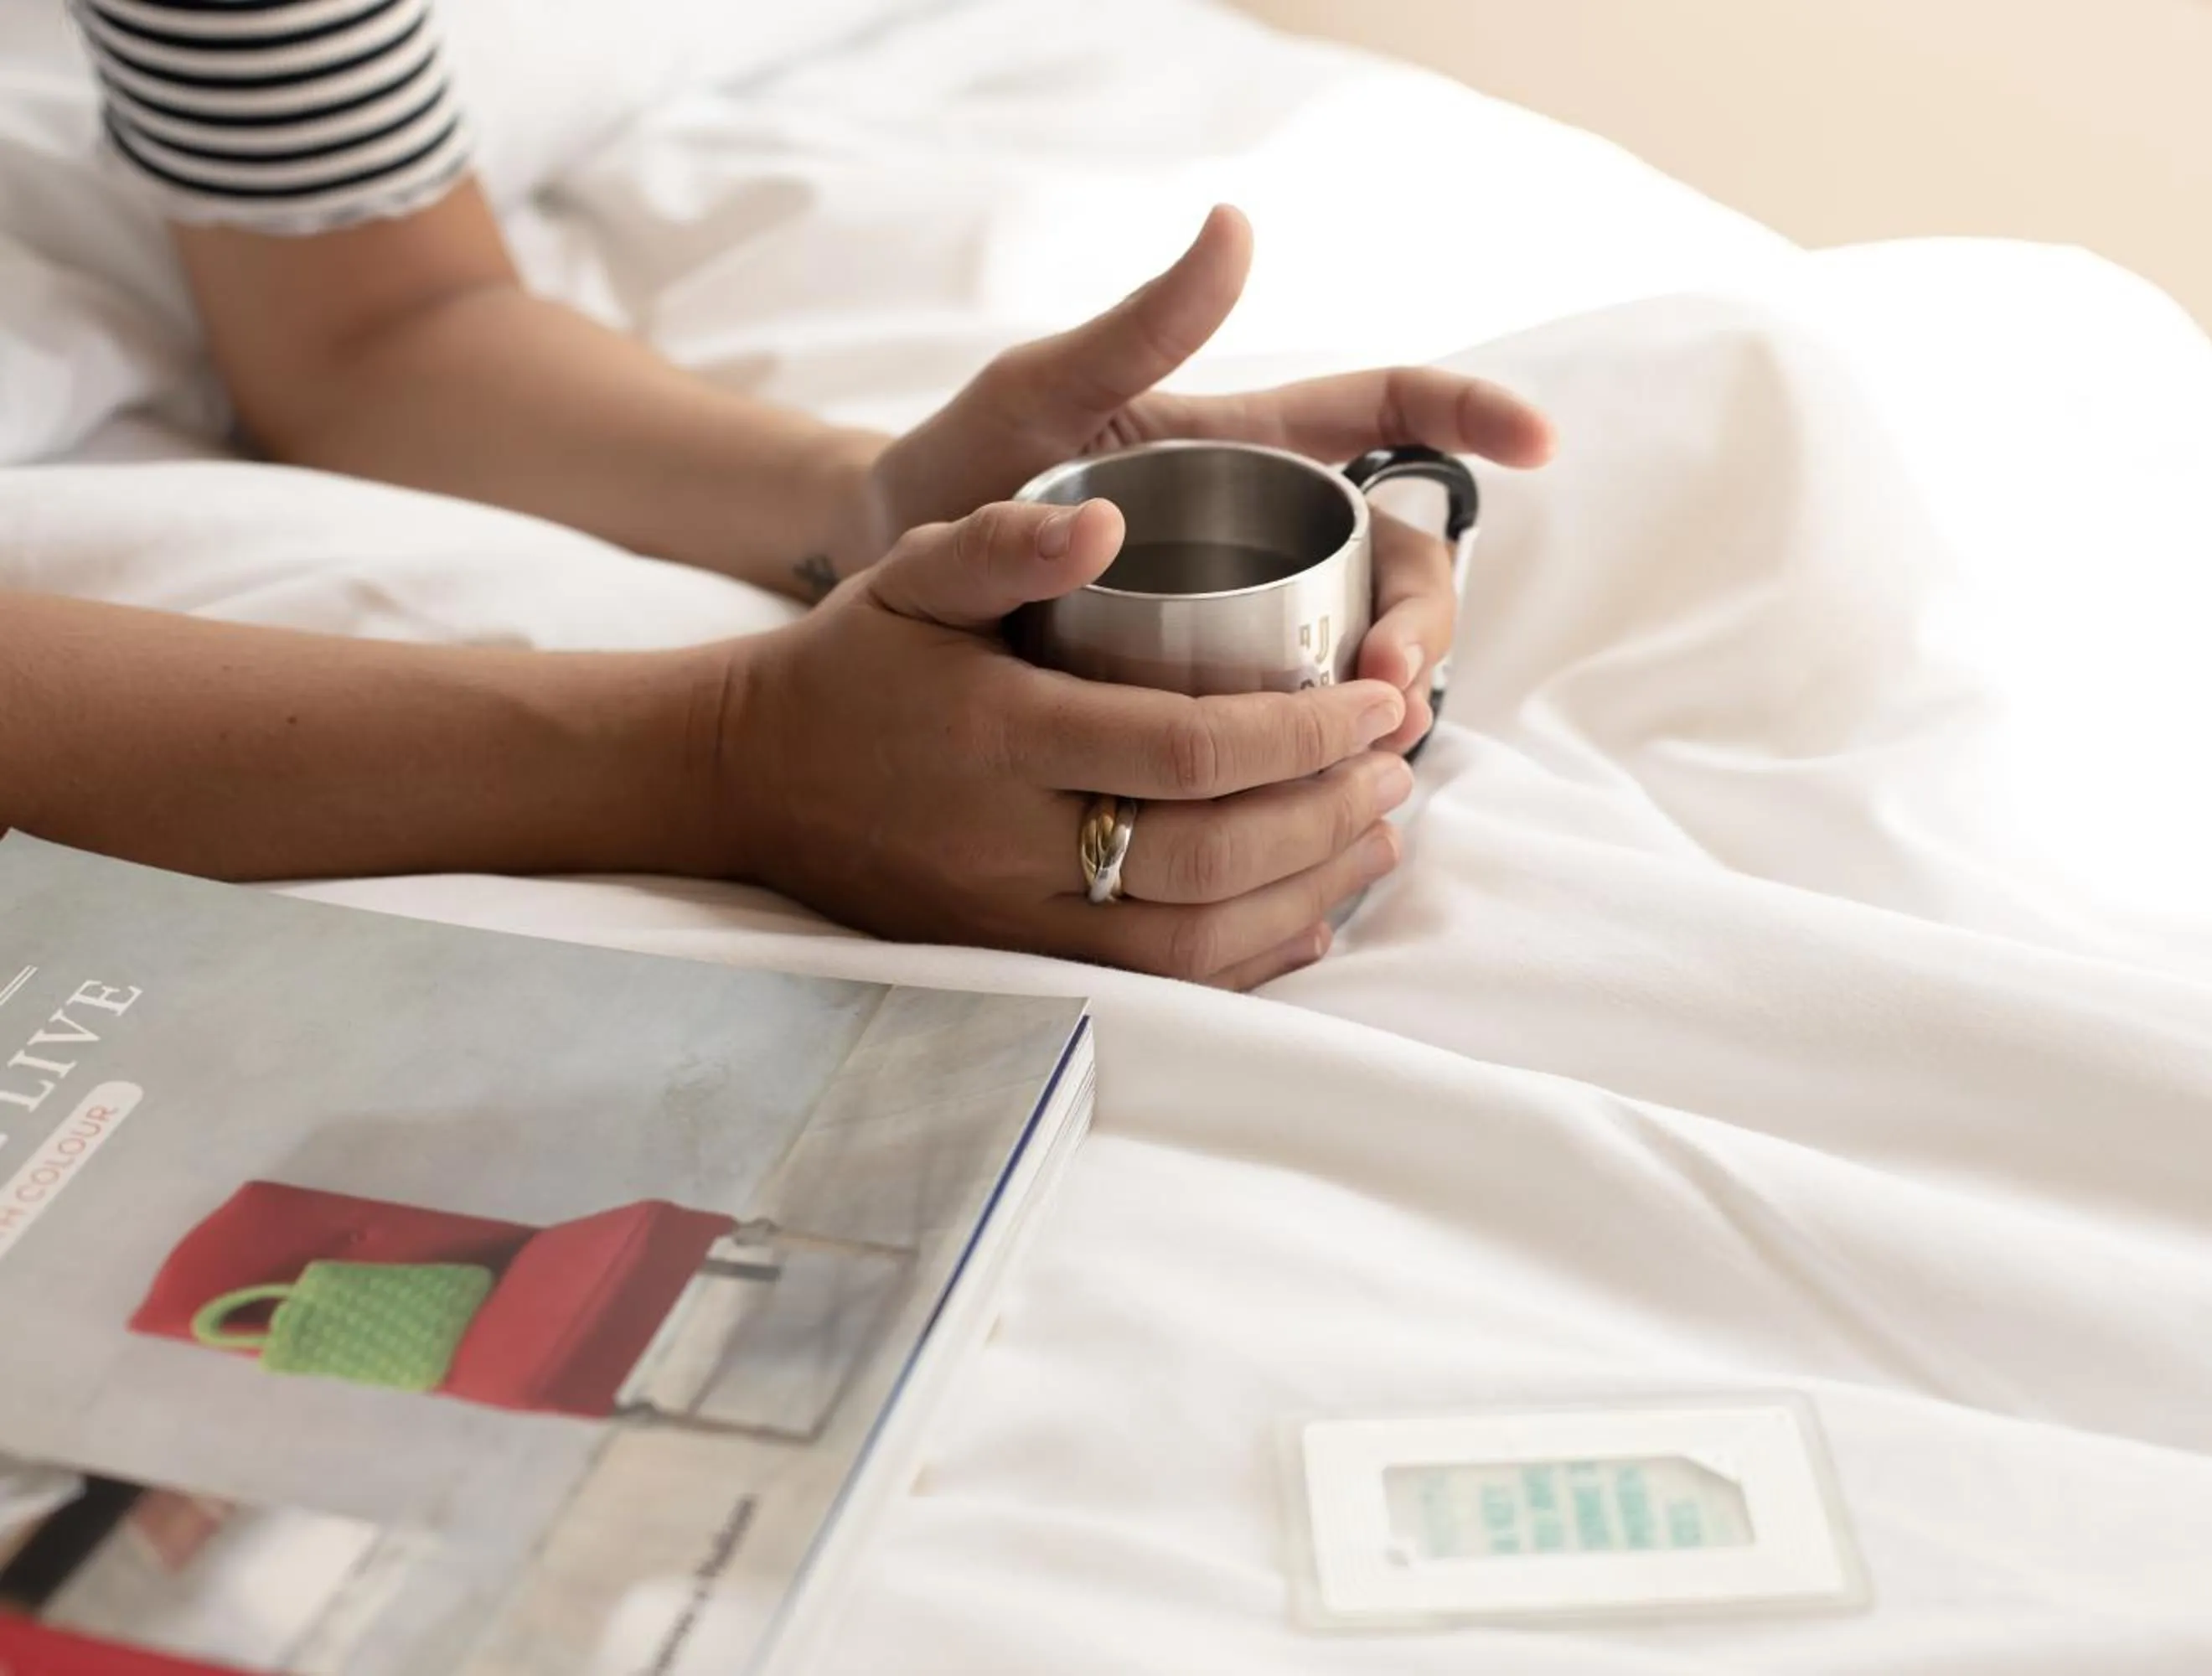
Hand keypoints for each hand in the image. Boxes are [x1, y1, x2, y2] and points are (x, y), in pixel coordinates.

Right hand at [709, 498, 1416, 986]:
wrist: (748, 778)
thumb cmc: (854, 661)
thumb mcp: (913, 572)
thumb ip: (1012, 540)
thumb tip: (1111, 520)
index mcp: (999, 734)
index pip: (1185, 751)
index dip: (1302, 734)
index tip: (1378, 700)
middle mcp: (1006, 842)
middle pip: (1208, 858)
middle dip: (1326, 815)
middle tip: (1397, 766)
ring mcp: (1009, 919)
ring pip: (1193, 942)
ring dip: (1308, 892)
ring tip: (1379, 832)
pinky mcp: (1014, 963)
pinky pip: (1154, 988)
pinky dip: (1250, 960)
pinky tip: (1312, 915)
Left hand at [860, 206, 1555, 751]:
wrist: (886, 579)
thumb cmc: (961, 468)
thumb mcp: (1038, 392)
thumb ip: (1133, 326)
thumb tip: (1237, 225)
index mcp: (1246, 447)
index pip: (1391, 414)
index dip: (1474, 419)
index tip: (1539, 445)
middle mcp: (1269, 532)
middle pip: (1406, 563)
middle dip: (1430, 616)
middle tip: (1389, 677)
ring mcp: (1252, 615)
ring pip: (1371, 652)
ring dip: (1395, 699)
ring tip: (1365, 743)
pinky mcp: (1219, 694)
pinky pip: (1307, 723)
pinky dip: (1337, 757)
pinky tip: (1329, 801)